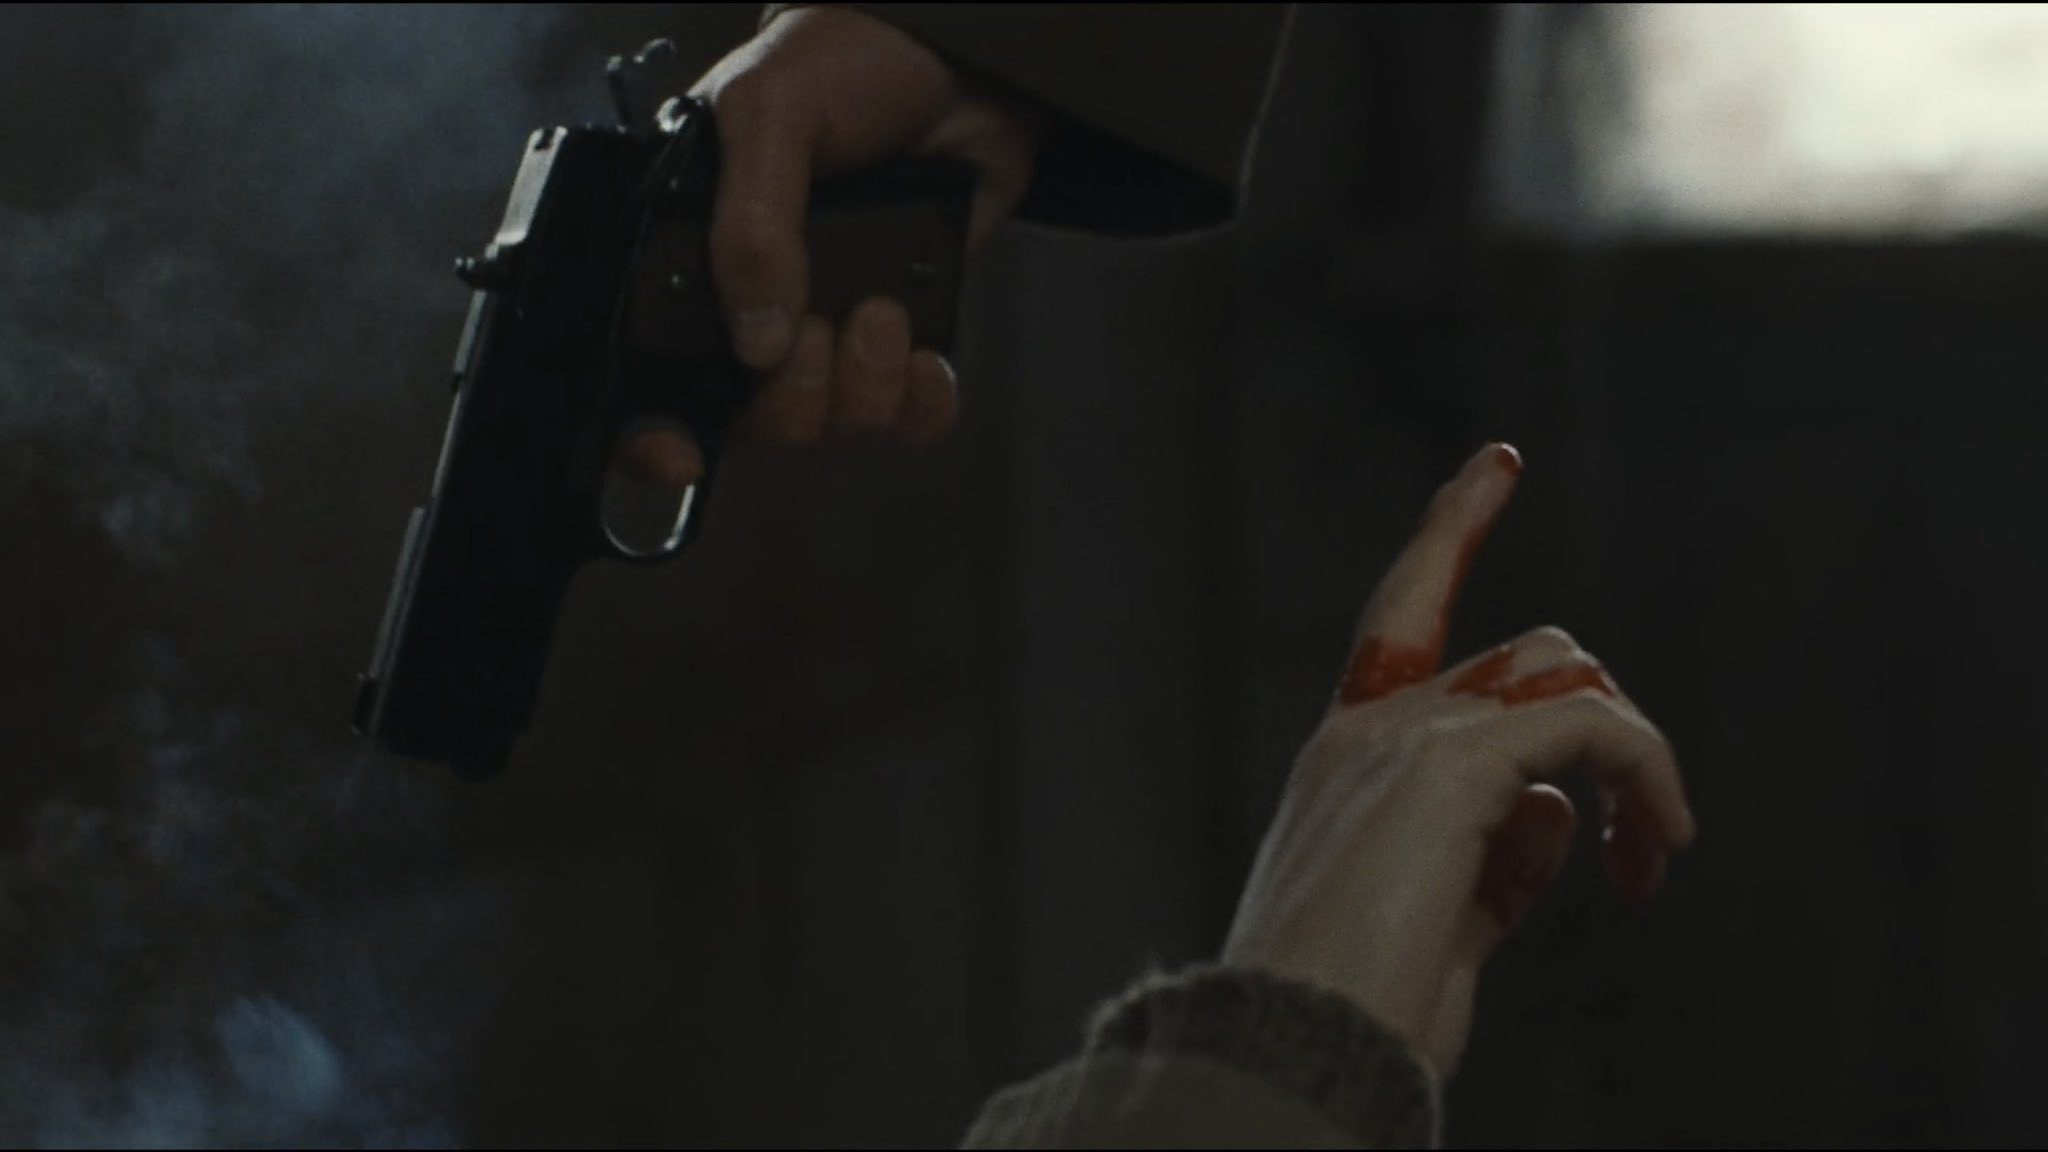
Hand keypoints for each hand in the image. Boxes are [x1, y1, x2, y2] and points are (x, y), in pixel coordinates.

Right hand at [625, 5, 1043, 487]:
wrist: (961, 56)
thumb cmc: (844, 62)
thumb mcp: (771, 115)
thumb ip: (752, 224)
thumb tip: (758, 340)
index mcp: (692, 258)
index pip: (652, 376)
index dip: (656, 435)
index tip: (682, 456)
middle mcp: (754, 308)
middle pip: (755, 422)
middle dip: (795, 397)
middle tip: (823, 324)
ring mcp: (831, 325)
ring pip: (835, 428)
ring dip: (864, 390)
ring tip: (883, 311)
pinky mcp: (903, 335)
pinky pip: (907, 419)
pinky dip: (922, 407)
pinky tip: (927, 361)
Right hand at [1220, 443, 1697, 1078]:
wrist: (1302, 1045)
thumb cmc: (1360, 1007)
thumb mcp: (1440, 919)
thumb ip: (1495, 856)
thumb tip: (1557, 811)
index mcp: (1348, 755)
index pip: (1403, 610)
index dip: (1450, 529)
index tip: (1500, 461)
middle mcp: (1371, 726)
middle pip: (1534, 653)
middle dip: (1611, 729)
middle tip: (1648, 850)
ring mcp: (1405, 736)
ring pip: (1570, 673)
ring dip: (1638, 758)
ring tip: (1656, 857)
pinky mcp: (1450, 763)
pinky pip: (1593, 727)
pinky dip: (1646, 778)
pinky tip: (1652, 855)